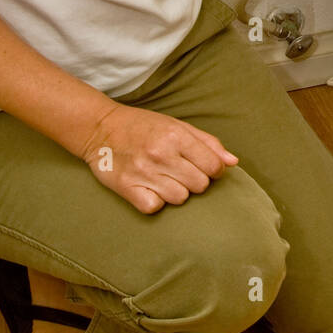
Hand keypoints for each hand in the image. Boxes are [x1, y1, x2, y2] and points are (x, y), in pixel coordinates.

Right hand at [79, 102, 239, 213]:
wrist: (100, 128)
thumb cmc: (143, 126)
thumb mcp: (177, 125)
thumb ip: (207, 143)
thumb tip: (233, 162)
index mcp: (177, 136)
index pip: (214, 167)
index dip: (213, 170)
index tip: (203, 167)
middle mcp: (161, 154)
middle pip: (199, 185)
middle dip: (194, 181)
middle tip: (180, 171)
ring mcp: (143, 172)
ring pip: (180, 198)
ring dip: (175, 191)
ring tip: (163, 178)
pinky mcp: (126, 187)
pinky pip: (154, 207)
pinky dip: (154, 201)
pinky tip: (149, 188)